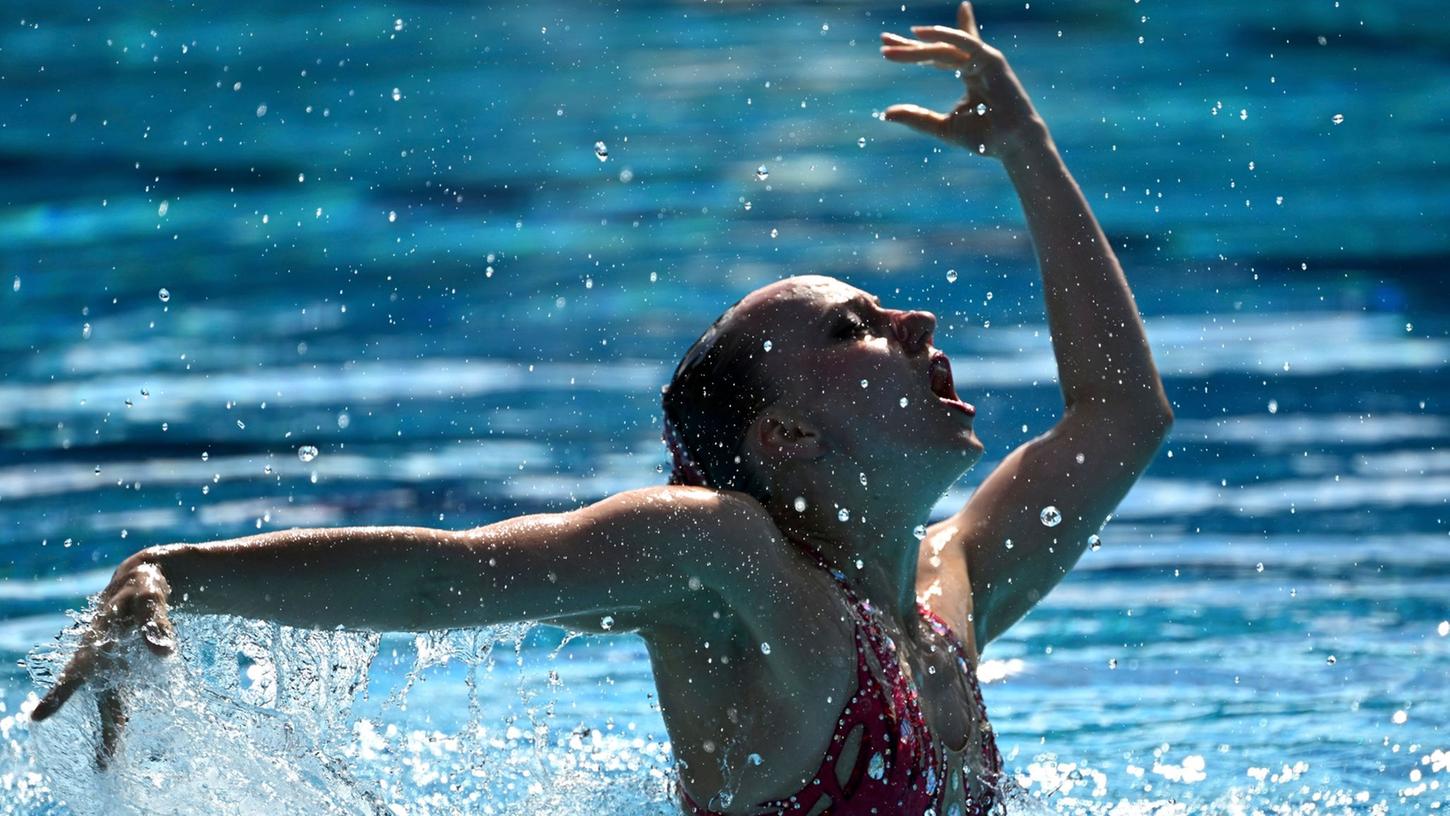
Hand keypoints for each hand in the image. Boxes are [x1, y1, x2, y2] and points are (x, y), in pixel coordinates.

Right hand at [30, 556, 176, 766]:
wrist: (141, 582)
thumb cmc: (141, 588)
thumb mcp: (149, 598)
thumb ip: (154, 623)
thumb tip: (164, 652)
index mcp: (97, 641)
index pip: (77, 671)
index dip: (59, 694)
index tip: (38, 716)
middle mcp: (99, 659)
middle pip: (100, 700)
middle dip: (104, 731)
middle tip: (101, 766)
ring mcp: (112, 666)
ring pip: (111, 704)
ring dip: (111, 733)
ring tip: (106, 765)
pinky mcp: (127, 668)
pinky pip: (124, 696)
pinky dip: (122, 717)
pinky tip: (119, 738)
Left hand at [880, 2, 1046, 158]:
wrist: (1011, 144)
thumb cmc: (984, 137)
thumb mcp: (942, 126)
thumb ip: (916, 118)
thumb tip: (885, 113)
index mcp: (968, 74)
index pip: (939, 56)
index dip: (916, 48)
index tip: (890, 42)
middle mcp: (976, 63)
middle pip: (937, 49)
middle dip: (910, 46)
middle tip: (884, 42)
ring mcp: (984, 59)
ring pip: (944, 49)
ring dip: (917, 48)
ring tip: (891, 47)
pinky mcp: (991, 59)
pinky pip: (964, 43)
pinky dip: (944, 36)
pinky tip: (921, 33)